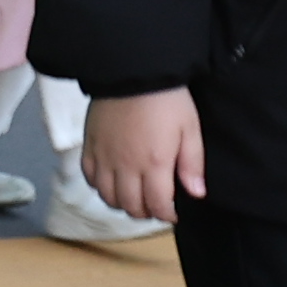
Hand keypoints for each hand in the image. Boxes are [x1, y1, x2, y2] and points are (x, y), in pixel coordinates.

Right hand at [81, 87, 204, 227]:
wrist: (132, 71)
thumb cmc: (166, 99)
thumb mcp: (190, 128)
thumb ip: (192, 164)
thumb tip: (196, 194)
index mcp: (154, 164)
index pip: (158, 205)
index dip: (167, 215)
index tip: (173, 213)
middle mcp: (126, 166)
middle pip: (131, 206)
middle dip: (145, 212)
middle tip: (155, 205)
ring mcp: (105, 157)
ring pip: (108, 197)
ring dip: (122, 203)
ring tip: (134, 195)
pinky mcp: (90, 146)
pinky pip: (90, 177)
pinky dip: (100, 186)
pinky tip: (111, 180)